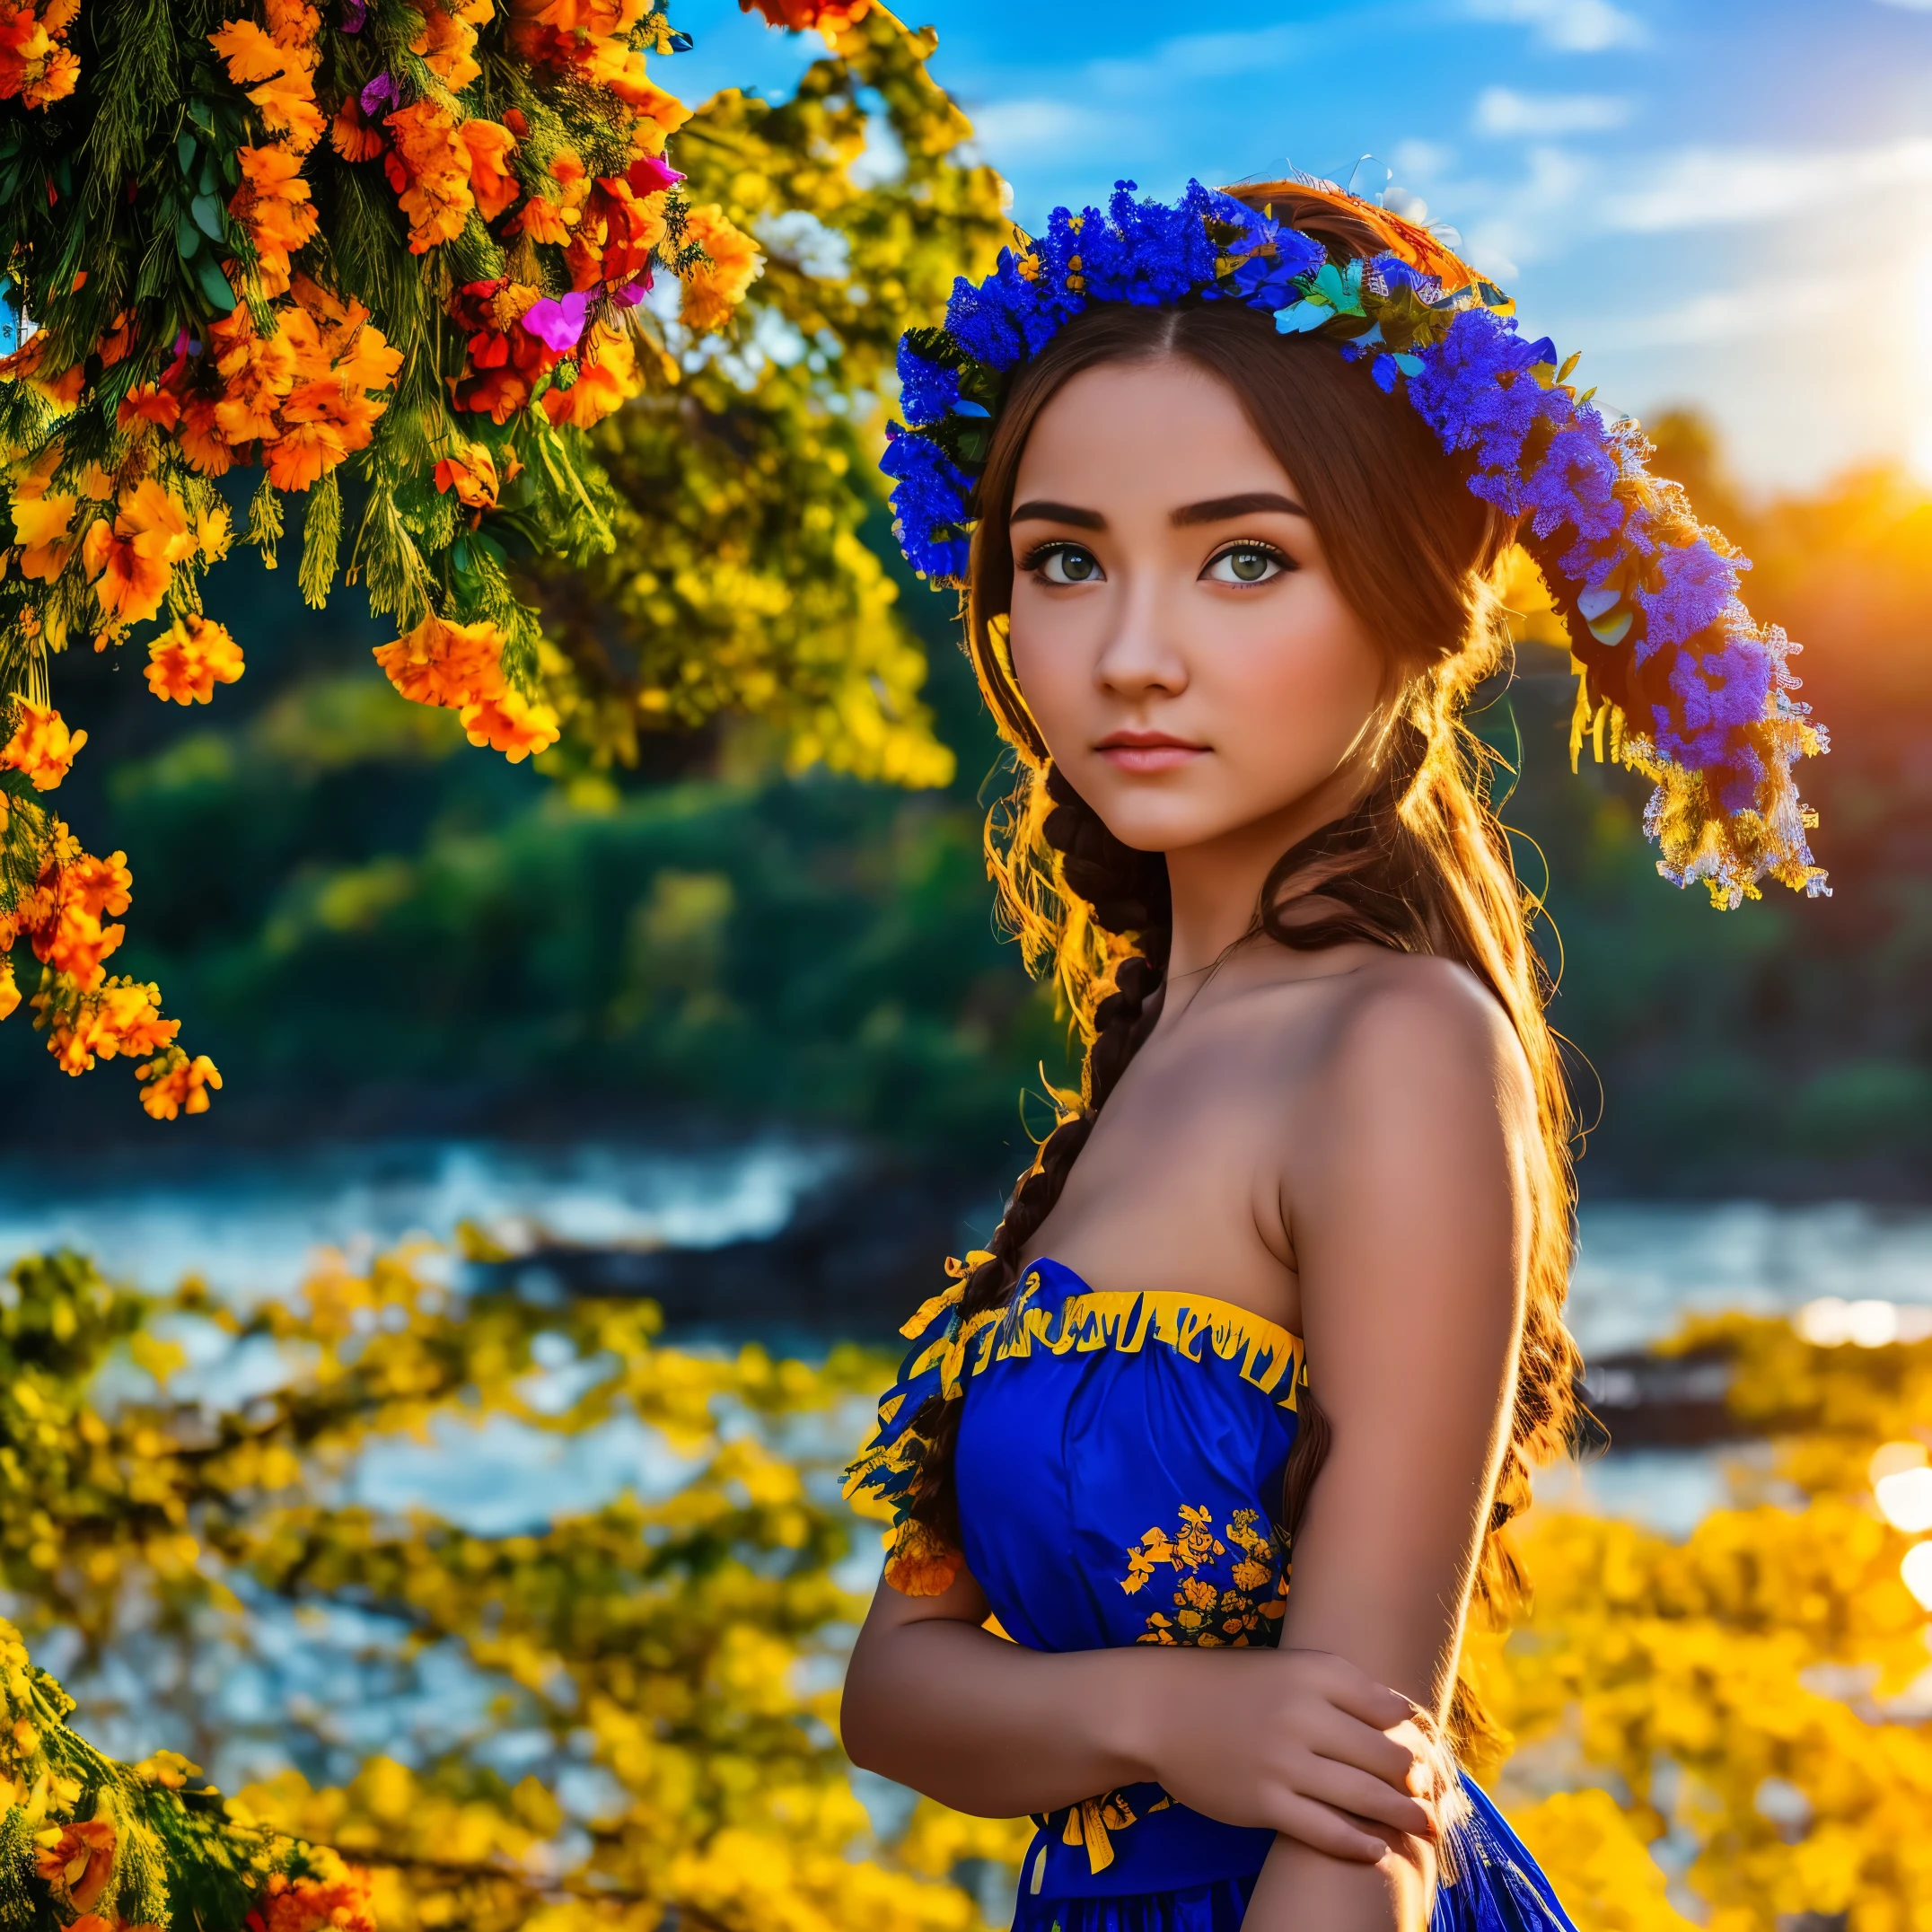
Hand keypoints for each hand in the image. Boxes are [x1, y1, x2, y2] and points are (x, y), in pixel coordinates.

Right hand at [1121, 1646, 1439, 1862]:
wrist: (1158, 1709)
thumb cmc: (1231, 1686)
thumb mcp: (1288, 1668)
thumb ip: (1343, 1688)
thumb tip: (1409, 1721)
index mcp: (1315, 1672)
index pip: (1391, 1709)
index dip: (1422, 1738)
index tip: (1437, 1757)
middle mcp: (1304, 1713)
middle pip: (1388, 1757)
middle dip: (1420, 1784)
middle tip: (1435, 1800)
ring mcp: (1283, 1760)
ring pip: (1366, 1797)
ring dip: (1404, 1818)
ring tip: (1424, 1828)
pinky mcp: (1264, 1802)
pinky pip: (1326, 1831)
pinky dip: (1359, 1845)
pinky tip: (1376, 1850)